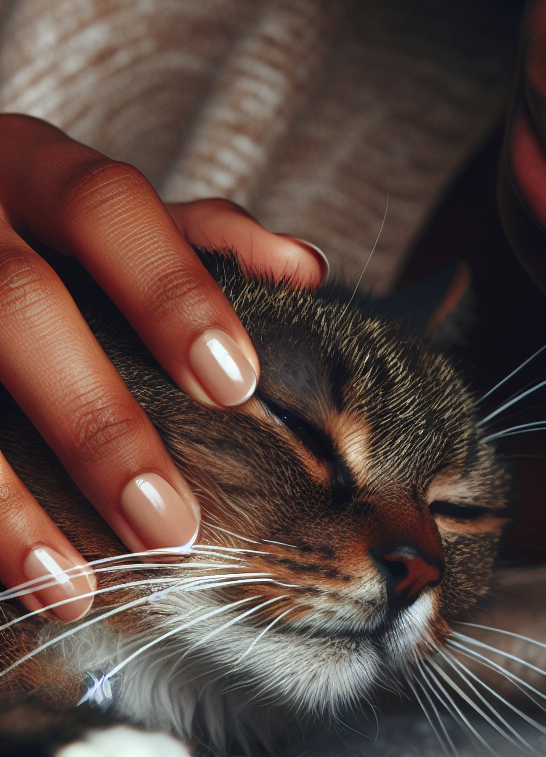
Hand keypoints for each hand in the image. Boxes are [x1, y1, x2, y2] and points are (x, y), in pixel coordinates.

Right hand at [0, 115, 324, 621]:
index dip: (173, 292)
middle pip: (21, 303)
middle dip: (96, 419)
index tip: (236, 383)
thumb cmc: (29, 223)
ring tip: (76, 587)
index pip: (109, 209)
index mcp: (36, 170)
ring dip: (9, 502)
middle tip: (169, 522)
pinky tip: (14, 577)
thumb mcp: (97, 213)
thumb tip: (305, 269)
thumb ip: (196, 237)